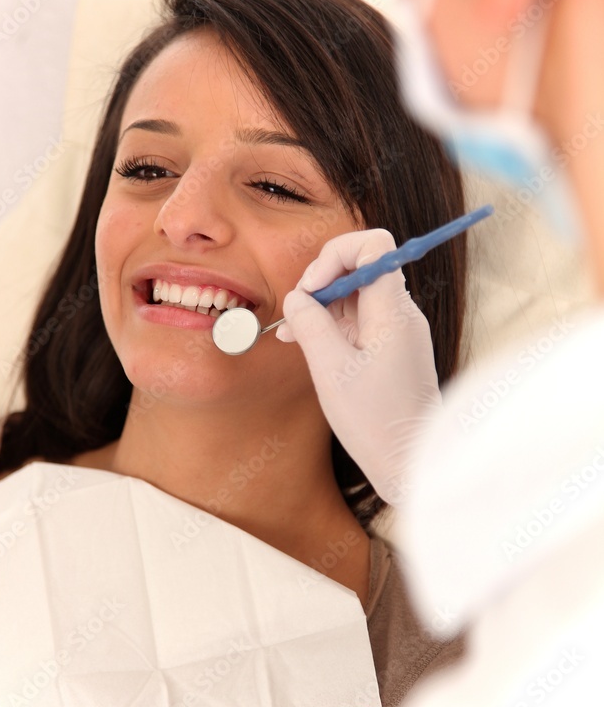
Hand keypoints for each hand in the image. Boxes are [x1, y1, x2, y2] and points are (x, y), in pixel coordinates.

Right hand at [277, 229, 440, 506]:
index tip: (312, 288)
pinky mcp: (393, 348)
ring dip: (323, 305)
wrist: (412, 462)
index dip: (335, 254)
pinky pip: (360, 320)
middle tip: (297, 312)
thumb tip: (297, 298)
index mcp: (393, 311)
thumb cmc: (376, 421)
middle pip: (361, 266)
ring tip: (293, 332)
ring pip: (357, 293)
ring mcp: (399, 330)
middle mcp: (401, 313)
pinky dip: (333, 324)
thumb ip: (310, 324)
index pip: (373, 245)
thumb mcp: (331, 370)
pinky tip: (306, 342)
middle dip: (322, 280)